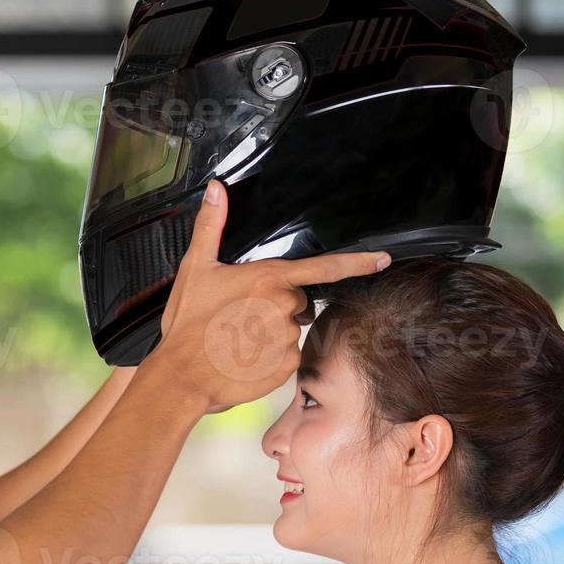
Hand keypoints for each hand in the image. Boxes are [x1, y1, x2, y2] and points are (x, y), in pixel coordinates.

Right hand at [148, 180, 388, 413]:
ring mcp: (288, 337)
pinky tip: (244, 357)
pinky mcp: (286, 364)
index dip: (357, 262)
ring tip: (238, 338)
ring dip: (270, 332)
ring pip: (290, 328)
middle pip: (296, 301)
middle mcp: (284, 306)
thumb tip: (216, 189)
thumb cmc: (188, 323)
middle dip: (277, 305)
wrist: (182, 374)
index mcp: (268, 278)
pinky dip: (270, 357)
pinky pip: (286, 355)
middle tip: (241, 316)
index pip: (324, 268)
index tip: (381, 259)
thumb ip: (211, 226)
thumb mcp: (197, 268)